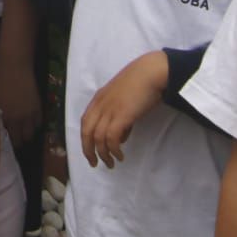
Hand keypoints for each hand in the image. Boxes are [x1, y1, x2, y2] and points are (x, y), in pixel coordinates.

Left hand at [0, 56, 41, 145]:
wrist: (14, 64)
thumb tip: (1, 123)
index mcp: (9, 117)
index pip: (14, 138)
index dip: (13, 143)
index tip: (11, 145)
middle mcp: (22, 117)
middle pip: (26, 136)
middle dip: (22, 140)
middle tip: (17, 140)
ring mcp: (32, 110)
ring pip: (34, 130)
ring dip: (29, 132)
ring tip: (24, 132)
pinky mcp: (38, 103)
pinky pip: (40, 120)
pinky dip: (36, 123)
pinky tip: (31, 122)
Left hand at [80, 50, 169, 168]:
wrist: (151, 72)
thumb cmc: (141, 83)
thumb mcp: (124, 99)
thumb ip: (120, 116)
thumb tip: (121, 138)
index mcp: (99, 98)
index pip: (85, 121)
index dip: (85, 138)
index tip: (90, 151)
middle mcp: (101, 104)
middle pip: (86, 131)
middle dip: (88, 150)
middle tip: (95, 164)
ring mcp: (110, 109)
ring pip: (98, 137)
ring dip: (103, 154)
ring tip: (111, 163)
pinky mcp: (121, 115)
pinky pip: (111, 138)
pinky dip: (113, 149)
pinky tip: (120, 156)